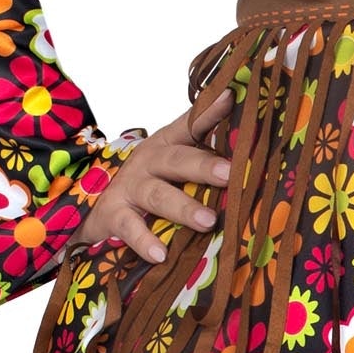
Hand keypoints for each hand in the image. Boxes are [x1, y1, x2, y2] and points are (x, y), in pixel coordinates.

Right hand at [72, 86, 234, 262]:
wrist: (97, 204)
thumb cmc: (152, 182)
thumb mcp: (174, 162)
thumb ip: (206, 156)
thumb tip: (256, 152)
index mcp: (169, 144)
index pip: (191, 124)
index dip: (210, 112)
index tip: (231, 98)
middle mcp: (150, 160)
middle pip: (177, 159)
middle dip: (204, 166)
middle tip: (229, 174)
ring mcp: (130, 186)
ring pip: (158, 195)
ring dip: (184, 208)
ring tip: (208, 221)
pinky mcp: (114, 213)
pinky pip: (130, 228)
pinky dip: (145, 241)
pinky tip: (161, 254)